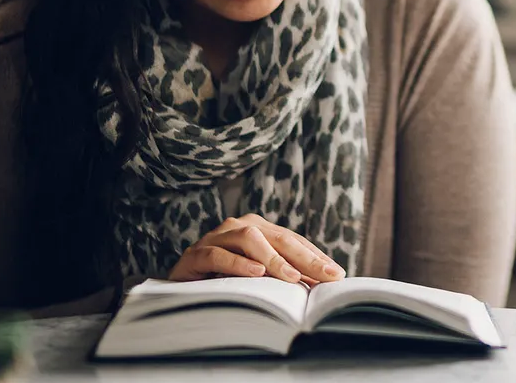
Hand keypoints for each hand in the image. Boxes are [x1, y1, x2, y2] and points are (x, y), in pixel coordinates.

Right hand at [168, 213, 345, 284]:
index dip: (315, 256)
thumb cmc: (223, 280)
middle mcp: (240, 227)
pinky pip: (218, 254)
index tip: (337, 274)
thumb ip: (284, 277)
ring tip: (292, 277)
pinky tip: (256, 273)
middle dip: (305, 257)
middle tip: (327, 275)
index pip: (292, 241)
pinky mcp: (196, 253)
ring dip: (273, 258)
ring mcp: (217, 237)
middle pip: (278, 237)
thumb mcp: (258, 278)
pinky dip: (238, 263)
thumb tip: (320, 285)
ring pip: (249, 239)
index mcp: (258, 230)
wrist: (179, 287)